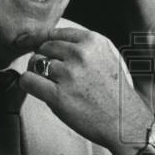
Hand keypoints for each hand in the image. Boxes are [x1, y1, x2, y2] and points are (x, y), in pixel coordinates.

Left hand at [18, 27, 153, 154]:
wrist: (126, 122)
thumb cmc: (116, 93)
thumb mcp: (109, 57)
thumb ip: (84, 46)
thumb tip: (51, 41)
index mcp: (93, 41)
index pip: (55, 32)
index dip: (42, 40)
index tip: (32, 45)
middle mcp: (80, 54)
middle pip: (43, 47)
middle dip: (43, 59)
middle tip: (52, 75)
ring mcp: (69, 74)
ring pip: (34, 62)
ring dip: (37, 73)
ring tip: (51, 85)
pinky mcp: (58, 96)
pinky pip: (28, 80)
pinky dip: (28, 84)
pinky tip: (37, 90)